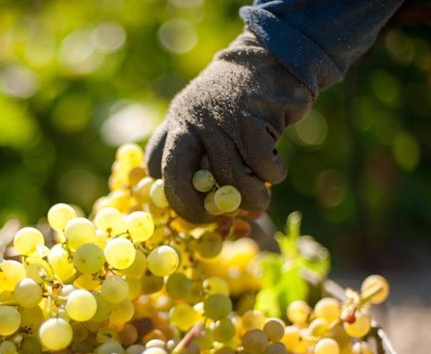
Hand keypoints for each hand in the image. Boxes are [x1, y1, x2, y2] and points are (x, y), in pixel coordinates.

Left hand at [145, 29, 314, 222]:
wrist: (274, 58)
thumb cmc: (244, 100)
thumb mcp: (210, 117)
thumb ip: (205, 153)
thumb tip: (212, 208)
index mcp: (177, 122)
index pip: (154, 165)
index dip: (168, 193)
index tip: (189, 206)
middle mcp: (191, 121)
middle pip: (176, 176)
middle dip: (192, 207)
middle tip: (213, 219)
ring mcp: (219, 121)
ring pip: (227, 178)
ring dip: (248, 199)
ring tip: (259, 203)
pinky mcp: (251, 122)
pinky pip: (259, 166)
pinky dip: (271, 175)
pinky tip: (276, 171)